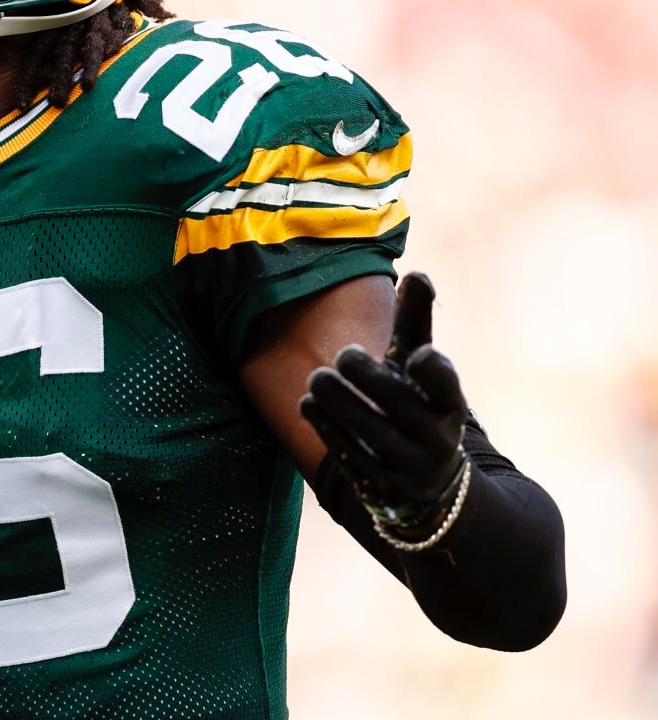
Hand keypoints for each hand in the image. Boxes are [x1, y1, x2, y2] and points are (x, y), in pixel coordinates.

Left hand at [299, 272, 467, 530]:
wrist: (427, 481)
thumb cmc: (417, 402)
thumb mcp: (418, 364)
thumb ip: (416, 322)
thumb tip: (418, 273)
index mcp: (449, 404)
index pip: (448, 385)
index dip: (435, 371)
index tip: (415, 354)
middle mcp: (435, 437)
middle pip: (400, 405)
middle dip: (368, 377)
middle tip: (344, 354)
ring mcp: (407, 466)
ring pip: (371, 433)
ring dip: (339, 401)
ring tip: (318, 378)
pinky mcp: (379, 486)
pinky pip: (349, 457)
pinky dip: (326, 427)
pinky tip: (309, 404)